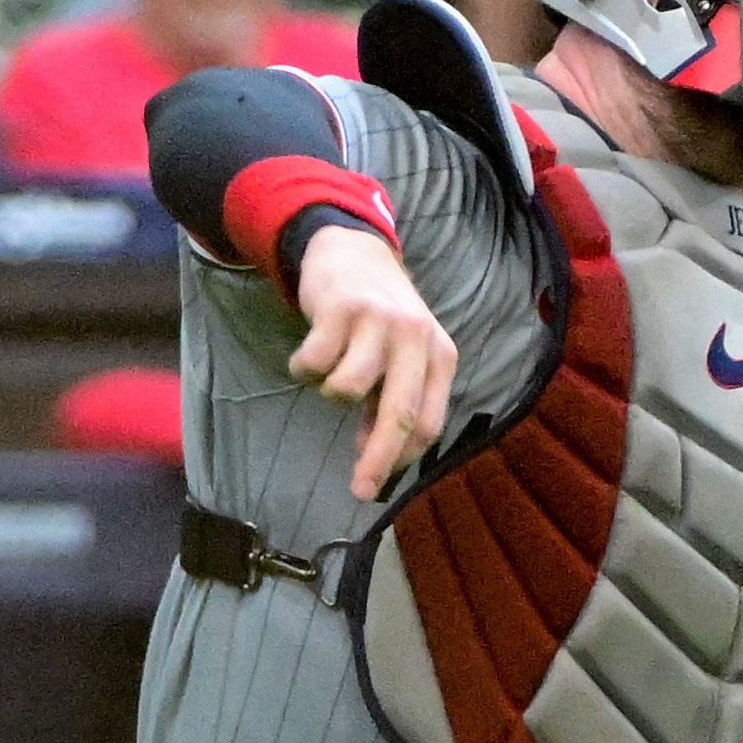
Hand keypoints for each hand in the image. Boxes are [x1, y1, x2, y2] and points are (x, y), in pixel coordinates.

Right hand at [289, 226, 454, 501]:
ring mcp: (379, 321)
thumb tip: (373, 456)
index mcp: (440, 354)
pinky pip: (313, 364)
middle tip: (359, 490)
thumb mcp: (400, 359)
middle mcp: (416, 337)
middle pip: (400, 414)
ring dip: (329, 392)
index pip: (429, 422)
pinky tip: (310, 351)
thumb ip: (390, 403)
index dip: (403, 458)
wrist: (353, 252)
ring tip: (331, 370)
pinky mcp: (341, 308)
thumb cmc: (379, 320)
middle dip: (379, 459)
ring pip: (347, 389)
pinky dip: (303, 368)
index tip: (377, 481)